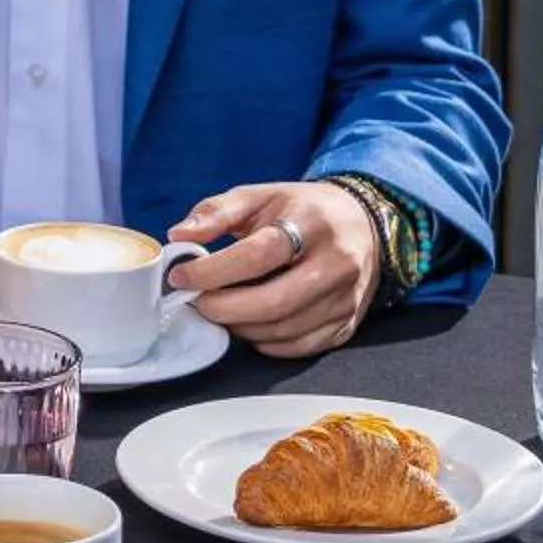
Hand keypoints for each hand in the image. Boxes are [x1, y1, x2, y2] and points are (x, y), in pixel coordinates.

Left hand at [165, 181, 380, 357]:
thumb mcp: (259, 196)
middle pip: (274, 301)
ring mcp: (345, 297)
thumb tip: (179, 236)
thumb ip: (216, 212)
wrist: (364, 224)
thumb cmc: (303, 210)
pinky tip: (250, 325)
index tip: (182, 277)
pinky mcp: (348, 322)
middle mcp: (336, 262)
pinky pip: (301, 346)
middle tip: (197, 302)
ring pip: (285, 329)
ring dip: (242, 327)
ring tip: (220, 310)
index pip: (258, 255)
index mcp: (311, 223)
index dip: (213, 271)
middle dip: (224, 309)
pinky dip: (267, 342)